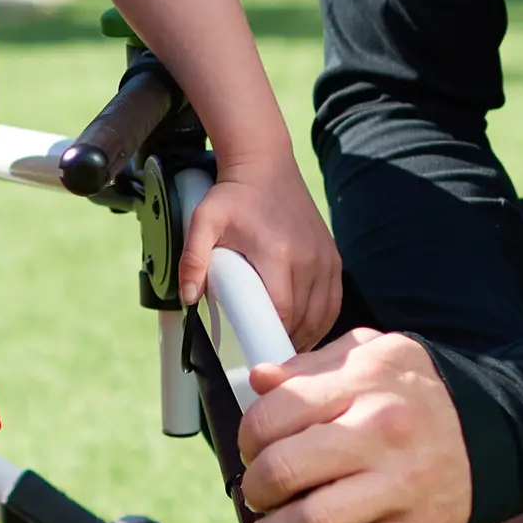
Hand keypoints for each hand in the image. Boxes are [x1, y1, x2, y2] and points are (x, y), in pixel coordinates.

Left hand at [181, 162, 342, 352]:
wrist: (265, 165)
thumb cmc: (234, 195)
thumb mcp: (203, 221)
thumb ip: (192, 259)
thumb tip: (189, 298)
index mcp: (278, 253)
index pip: (283, 311)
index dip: (272, 337)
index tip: (259, 353)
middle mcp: (308, 257)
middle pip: (305, 318)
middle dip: (287, 342)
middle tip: (267, 357)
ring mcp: (325, 257)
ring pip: (323, 313)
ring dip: (308, 335)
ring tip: (285, 347)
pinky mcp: (333, 256)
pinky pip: (334, 299)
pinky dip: (323, 319)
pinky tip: (308, 330)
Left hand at [234, 327, 469, 522]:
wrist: (503, 428)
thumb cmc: (425, 393)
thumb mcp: (374, 353)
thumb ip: (312, 365)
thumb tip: (259, 380)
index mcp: (363, 384)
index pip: (274, 414)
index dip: (249, 436)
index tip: (253, 449)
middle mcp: (380, 434)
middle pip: (284, 470)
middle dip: (255, 488)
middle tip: (260, 492)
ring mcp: (399, 488)